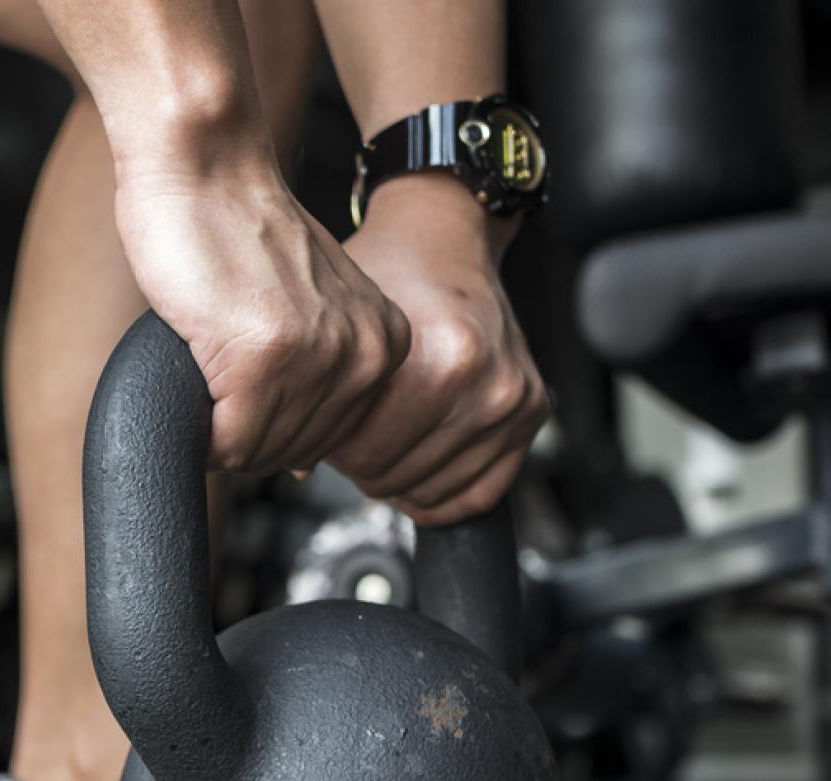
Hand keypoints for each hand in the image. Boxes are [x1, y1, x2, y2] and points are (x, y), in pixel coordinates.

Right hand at [114, 155, 410, 476]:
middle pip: (289, 453)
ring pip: (256, 453)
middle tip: (220, 360)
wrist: (204, 167)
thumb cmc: (235, 230)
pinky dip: (198, 424)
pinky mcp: (262, 358)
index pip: (325, 440)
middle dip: (242, 426)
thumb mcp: (310, 306)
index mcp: (385, 342)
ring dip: (218, 424)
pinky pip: (225, 442)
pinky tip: (198, 362)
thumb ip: (320, 367)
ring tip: (212, 353)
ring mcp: (316, 358)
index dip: (269, 421)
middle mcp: (364, 353)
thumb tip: (295, 456)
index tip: (246, 367)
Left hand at [323, 176, 549, 524]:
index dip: (334, 446)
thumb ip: (318, 394)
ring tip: (386, 436)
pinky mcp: (532, 411)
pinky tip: (417, 466)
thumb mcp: (339, 323)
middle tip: (358, 427)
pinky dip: (443, 491)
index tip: (331, 422)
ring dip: (399, 475)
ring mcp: (514, 400)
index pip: (364, 458)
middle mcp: (486, 384)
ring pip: (434, 492)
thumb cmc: (387, 276)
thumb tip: (298, 467)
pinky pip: (480, 492)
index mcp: (441, 363)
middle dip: (364, 461)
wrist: (444, 238)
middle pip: (396, 477)